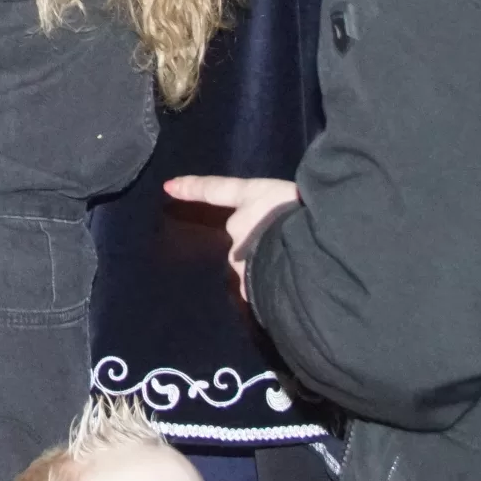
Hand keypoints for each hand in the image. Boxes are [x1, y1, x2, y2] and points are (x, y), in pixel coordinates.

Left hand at [163, 176, 301, 299]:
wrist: (312, 249)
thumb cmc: (308, 213)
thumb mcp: (304, 199)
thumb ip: (288, 209)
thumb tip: (287, 221)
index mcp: (254, 197)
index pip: (217, 189)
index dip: (193, 188)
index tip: (168, 187)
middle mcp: (240, 226)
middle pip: (242, 237)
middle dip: (257, 245)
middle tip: (287, 247)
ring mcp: (240, 259)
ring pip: (250, 267)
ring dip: (266, 269)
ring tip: (296, 272)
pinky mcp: (248, 287)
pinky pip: (258, 289)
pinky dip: (270, 292)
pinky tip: (291, 293)